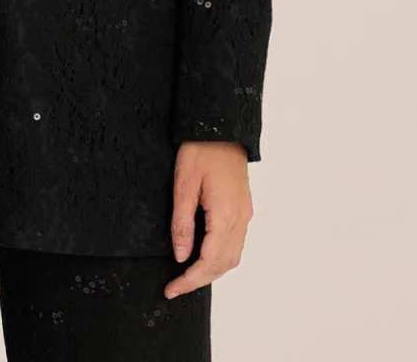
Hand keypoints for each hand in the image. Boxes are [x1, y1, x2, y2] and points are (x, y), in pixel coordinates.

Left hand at [164, 141, 252, 297]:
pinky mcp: (244, 208)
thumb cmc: (201, 149)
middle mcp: (240, 219)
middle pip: (224, 265)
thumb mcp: (183, 184)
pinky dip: (220, 257)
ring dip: (211, 271)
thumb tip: (181, 256)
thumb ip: (182, 223)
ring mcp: (245, 214)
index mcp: (225, 215)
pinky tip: (203, 254)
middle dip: (200, 280)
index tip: (171, 289)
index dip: (190, 280)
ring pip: (232, 257)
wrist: (221, 126)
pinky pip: (235, 243)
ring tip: (187, 275)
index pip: (209, 262)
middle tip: (175, 286)